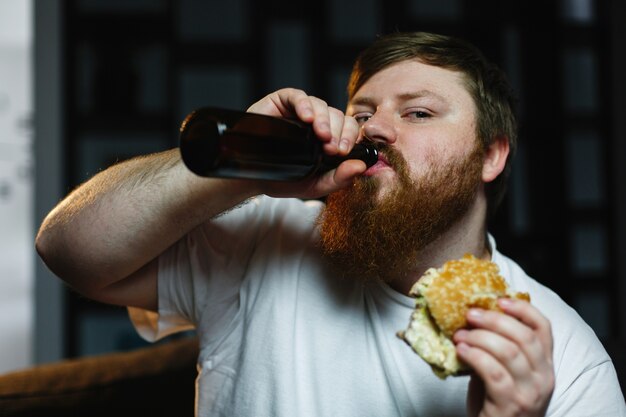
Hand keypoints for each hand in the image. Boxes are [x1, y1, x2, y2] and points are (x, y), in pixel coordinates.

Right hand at [247, 88, 364, 198]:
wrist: (251, 178)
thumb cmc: (283, 180)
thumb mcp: (314, 185)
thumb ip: (339, 179)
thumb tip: (361, 167)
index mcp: (328, 139)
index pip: (349, 130)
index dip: (350, 137)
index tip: (341, 152)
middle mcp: (317, 123)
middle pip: (338, 116)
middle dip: (339, 131)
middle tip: (331, 148)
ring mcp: (300, 111)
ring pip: (321, 105)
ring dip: (324, 120)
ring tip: (320, 135)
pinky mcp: (282, 102)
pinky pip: (298, 96)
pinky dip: (305, 104)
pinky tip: (306, 118)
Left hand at [453, 298, 554, 416]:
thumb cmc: (497, 400)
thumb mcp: (507, 370)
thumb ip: (500, 347)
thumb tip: (476, 316)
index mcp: (545, 364)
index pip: (543, 328)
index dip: (523, 309)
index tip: (499, 300)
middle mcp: (543, 377)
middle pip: (524, 336)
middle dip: (494, 320)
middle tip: (470, 314)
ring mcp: (529, 392)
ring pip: (508, 352)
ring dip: (480, 337)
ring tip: (460, 335)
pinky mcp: (511, 404)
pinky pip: (493, 373)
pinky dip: (475, 357)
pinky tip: (461, 351)